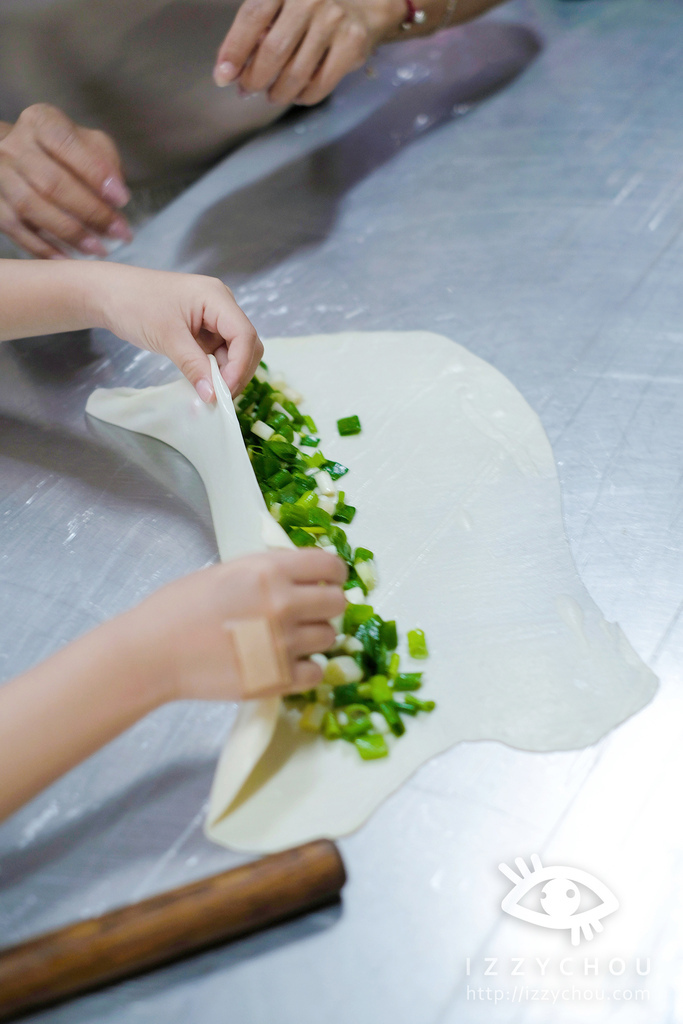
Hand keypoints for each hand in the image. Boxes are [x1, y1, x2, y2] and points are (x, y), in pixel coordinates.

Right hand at [0, 104, 131, 258]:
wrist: (17, 159)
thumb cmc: (64, 155)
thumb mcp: (88, 144)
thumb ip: (105, 160)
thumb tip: (116, 195)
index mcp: (40, 122)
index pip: (66, 143)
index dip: (95, 172)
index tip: (122, 200)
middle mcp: (14, 144)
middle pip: (51, 181)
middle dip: (90, 211)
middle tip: (119, 232)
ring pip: (30, 206)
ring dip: (68, 232)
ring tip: (98, 249)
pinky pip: (15, 228)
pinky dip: (43, 247)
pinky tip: (68, 259)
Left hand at [90, 263, 262, 399]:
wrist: (108, 294)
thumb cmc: (135, 304)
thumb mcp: (166, 337)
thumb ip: (193, 365)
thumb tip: (213, 395)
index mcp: (216, 297)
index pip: (244, 334)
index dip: (240, 365)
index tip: (225, 391)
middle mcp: (221, 305)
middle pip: (246, 344)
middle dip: (237, 371)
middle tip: (219, 396)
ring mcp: (213, 317)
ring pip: (234, 351)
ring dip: (225, 373)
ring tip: (208, 392)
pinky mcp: (202, 329)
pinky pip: (218, 352)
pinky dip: (213, 369)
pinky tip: (202, 382)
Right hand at [133, 549, 347, 701]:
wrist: (154, 652)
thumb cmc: (180, 606)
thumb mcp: (227, 571)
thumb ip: (268, 571)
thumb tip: (301, 574)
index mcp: (271, 571)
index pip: (331, 565)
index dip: (334, 572)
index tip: (328, 579)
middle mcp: (284, 604)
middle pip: (338, 602)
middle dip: (326, 604)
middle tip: (309, 611)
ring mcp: (284, 644)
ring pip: (330, 637)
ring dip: (315, 637)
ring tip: (290, 638)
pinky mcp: (277, 679)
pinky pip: (316, 673)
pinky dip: (306, 669)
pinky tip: (288, 664)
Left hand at [214, 0, 403, 105]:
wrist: (366, 3)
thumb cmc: (314, 5)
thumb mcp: (283, 1)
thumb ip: (258, 24)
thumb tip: (231, 66)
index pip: (253, 16)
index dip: (234, 50)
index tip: (222, 76)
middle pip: (273, 51)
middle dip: (254, 78)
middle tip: (247, 89)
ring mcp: (334, 21)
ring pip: (295, 74)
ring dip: (278, 92)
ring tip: (272, 94)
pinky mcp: (352, 44)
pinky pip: (319, 85)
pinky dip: (303, 97)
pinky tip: (297, 94)